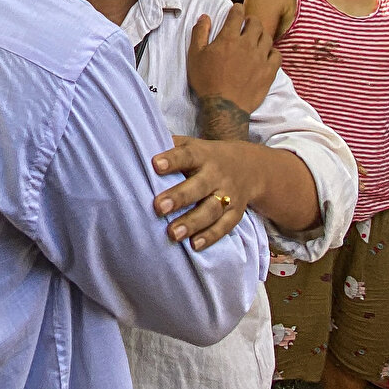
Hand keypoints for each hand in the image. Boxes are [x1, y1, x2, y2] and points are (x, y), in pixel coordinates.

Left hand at [152, 135, 261, 251]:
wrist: (250, 167)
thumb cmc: (205, 157)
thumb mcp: (191, 144)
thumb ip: (169, 146)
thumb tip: (139, 144)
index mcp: (202, 155)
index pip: (186, 155)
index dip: (171, 160)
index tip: (155, 164)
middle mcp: (216, 175)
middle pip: (199, 186)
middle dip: (179, 197)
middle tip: (158, 207)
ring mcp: (228, 195)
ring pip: (211, 210)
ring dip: (192, 223)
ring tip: (173, 234)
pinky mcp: (236, 213)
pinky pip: (225, 226)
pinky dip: (210, 236)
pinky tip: (194, 245)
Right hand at [188, 4, 279, 115]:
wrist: (224, 106)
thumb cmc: (206, 80)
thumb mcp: (195, 55)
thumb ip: (199, 33)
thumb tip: (205, 17)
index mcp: (228, 38)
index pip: (237, 15)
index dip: (237, 9)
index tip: (237, 8)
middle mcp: (247, 44)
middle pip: (255, 24)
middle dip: (251, 20)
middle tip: (247, 23)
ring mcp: (261, 57)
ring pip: (267, 38)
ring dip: (261, 34)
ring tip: (257, 37)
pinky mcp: (269, 71)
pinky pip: (277, 54)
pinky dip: (273, 50)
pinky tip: (267, 53)